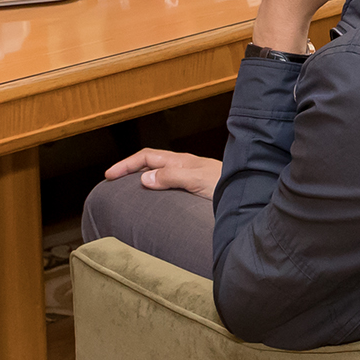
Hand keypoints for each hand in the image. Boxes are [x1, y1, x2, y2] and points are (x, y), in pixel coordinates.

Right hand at [105, 148, 222, 199]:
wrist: (251, 194)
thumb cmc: (226, 185)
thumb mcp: (197, 180)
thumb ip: (171, 178)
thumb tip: (143, 178)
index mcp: (181, 162)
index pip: (146, 157)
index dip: (126, 164)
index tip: (109, 176)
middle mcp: (185, 167)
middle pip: (151, 163)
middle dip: (130, 170)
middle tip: (113, 184)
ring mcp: (192, 177)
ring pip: (161, 174)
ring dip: (144, 179)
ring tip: (130, 195)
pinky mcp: (198, 189)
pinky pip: (171, 185)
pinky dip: (158, 189)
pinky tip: (157, 203)